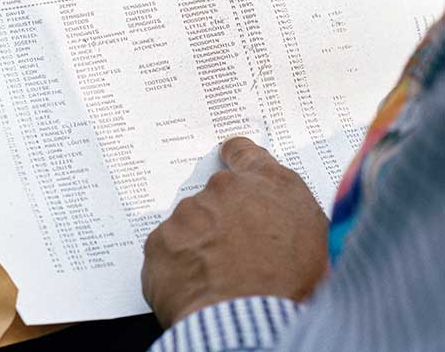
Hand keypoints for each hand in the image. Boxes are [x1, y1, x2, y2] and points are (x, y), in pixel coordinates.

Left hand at [141, 137, 327, 327]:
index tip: (229, 159)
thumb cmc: (294, 287)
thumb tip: (284, 216)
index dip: (236, 158)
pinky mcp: (159, 242)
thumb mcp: (318, 240)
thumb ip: (292, 212)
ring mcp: (187, 214)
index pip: (245, 153)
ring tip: (219, 280)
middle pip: (215, 199)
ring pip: (189, 228)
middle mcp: (224, 190)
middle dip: (221, 222)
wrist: (252, 324)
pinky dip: (178, 270)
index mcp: (268, 183)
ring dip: (198, 247)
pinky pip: (167, 254)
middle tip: (235, 256)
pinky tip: (197, 289)